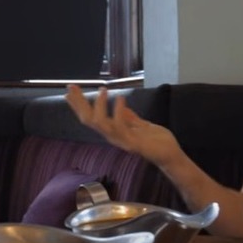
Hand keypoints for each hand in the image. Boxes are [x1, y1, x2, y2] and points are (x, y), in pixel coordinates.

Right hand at [65, 85, 182, 167]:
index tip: (70, 90)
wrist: (171, 155)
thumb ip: (130, 118)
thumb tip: (120, 104)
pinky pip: (121, 127)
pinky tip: (121, 99)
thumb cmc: (158, 141)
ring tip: (102, 89)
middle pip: (89, 120)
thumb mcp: (142, 125)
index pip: (91, 117)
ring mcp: (122, 141)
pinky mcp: (133, 143)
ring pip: (100, 124)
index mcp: (114, 132)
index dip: (79, 105)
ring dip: (99, 106)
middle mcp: (114, 137)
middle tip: (72, 87)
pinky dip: (119, 112)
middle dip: (79, 104)